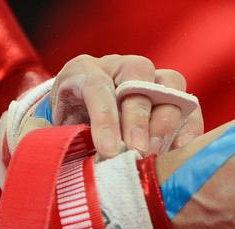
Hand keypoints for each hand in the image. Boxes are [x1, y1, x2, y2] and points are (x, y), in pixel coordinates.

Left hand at [52, 54, 203, 157]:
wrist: (79, 130)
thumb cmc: (61, 134)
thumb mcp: (45, 134)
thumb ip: (47, 140)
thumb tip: (53, 150)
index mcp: (82, 72)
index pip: (97, 85)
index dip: (105, 118)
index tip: (108, 150)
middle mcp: (118, 67)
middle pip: (138, 79)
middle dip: (138, 120)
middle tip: (137, 153)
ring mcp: (149, 79)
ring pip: (169, 86)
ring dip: (164, 123)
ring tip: (154, 155)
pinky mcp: (171, 99)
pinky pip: (189, 106)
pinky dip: (187, 128)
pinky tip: (177, 152)